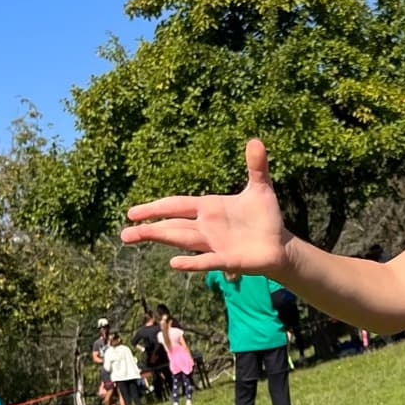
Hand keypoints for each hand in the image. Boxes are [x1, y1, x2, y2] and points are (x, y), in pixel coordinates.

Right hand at [122, 138, 290, 276]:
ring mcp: (215, 245)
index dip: (156, 208)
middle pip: (172, 226)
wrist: (280, 244)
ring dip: (160, 239)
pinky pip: (207, 261)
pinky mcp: (228, 261)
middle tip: (124, 234)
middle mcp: (206, 227)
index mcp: (209, 208)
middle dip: (149, 229)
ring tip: (133, 239)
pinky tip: (174, 263)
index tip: (132, 213)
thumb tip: (256, 140)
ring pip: (182, 241)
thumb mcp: (261, 188)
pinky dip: (192, 263)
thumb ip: (256, 166)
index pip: (177, 206)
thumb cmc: (265, 217)